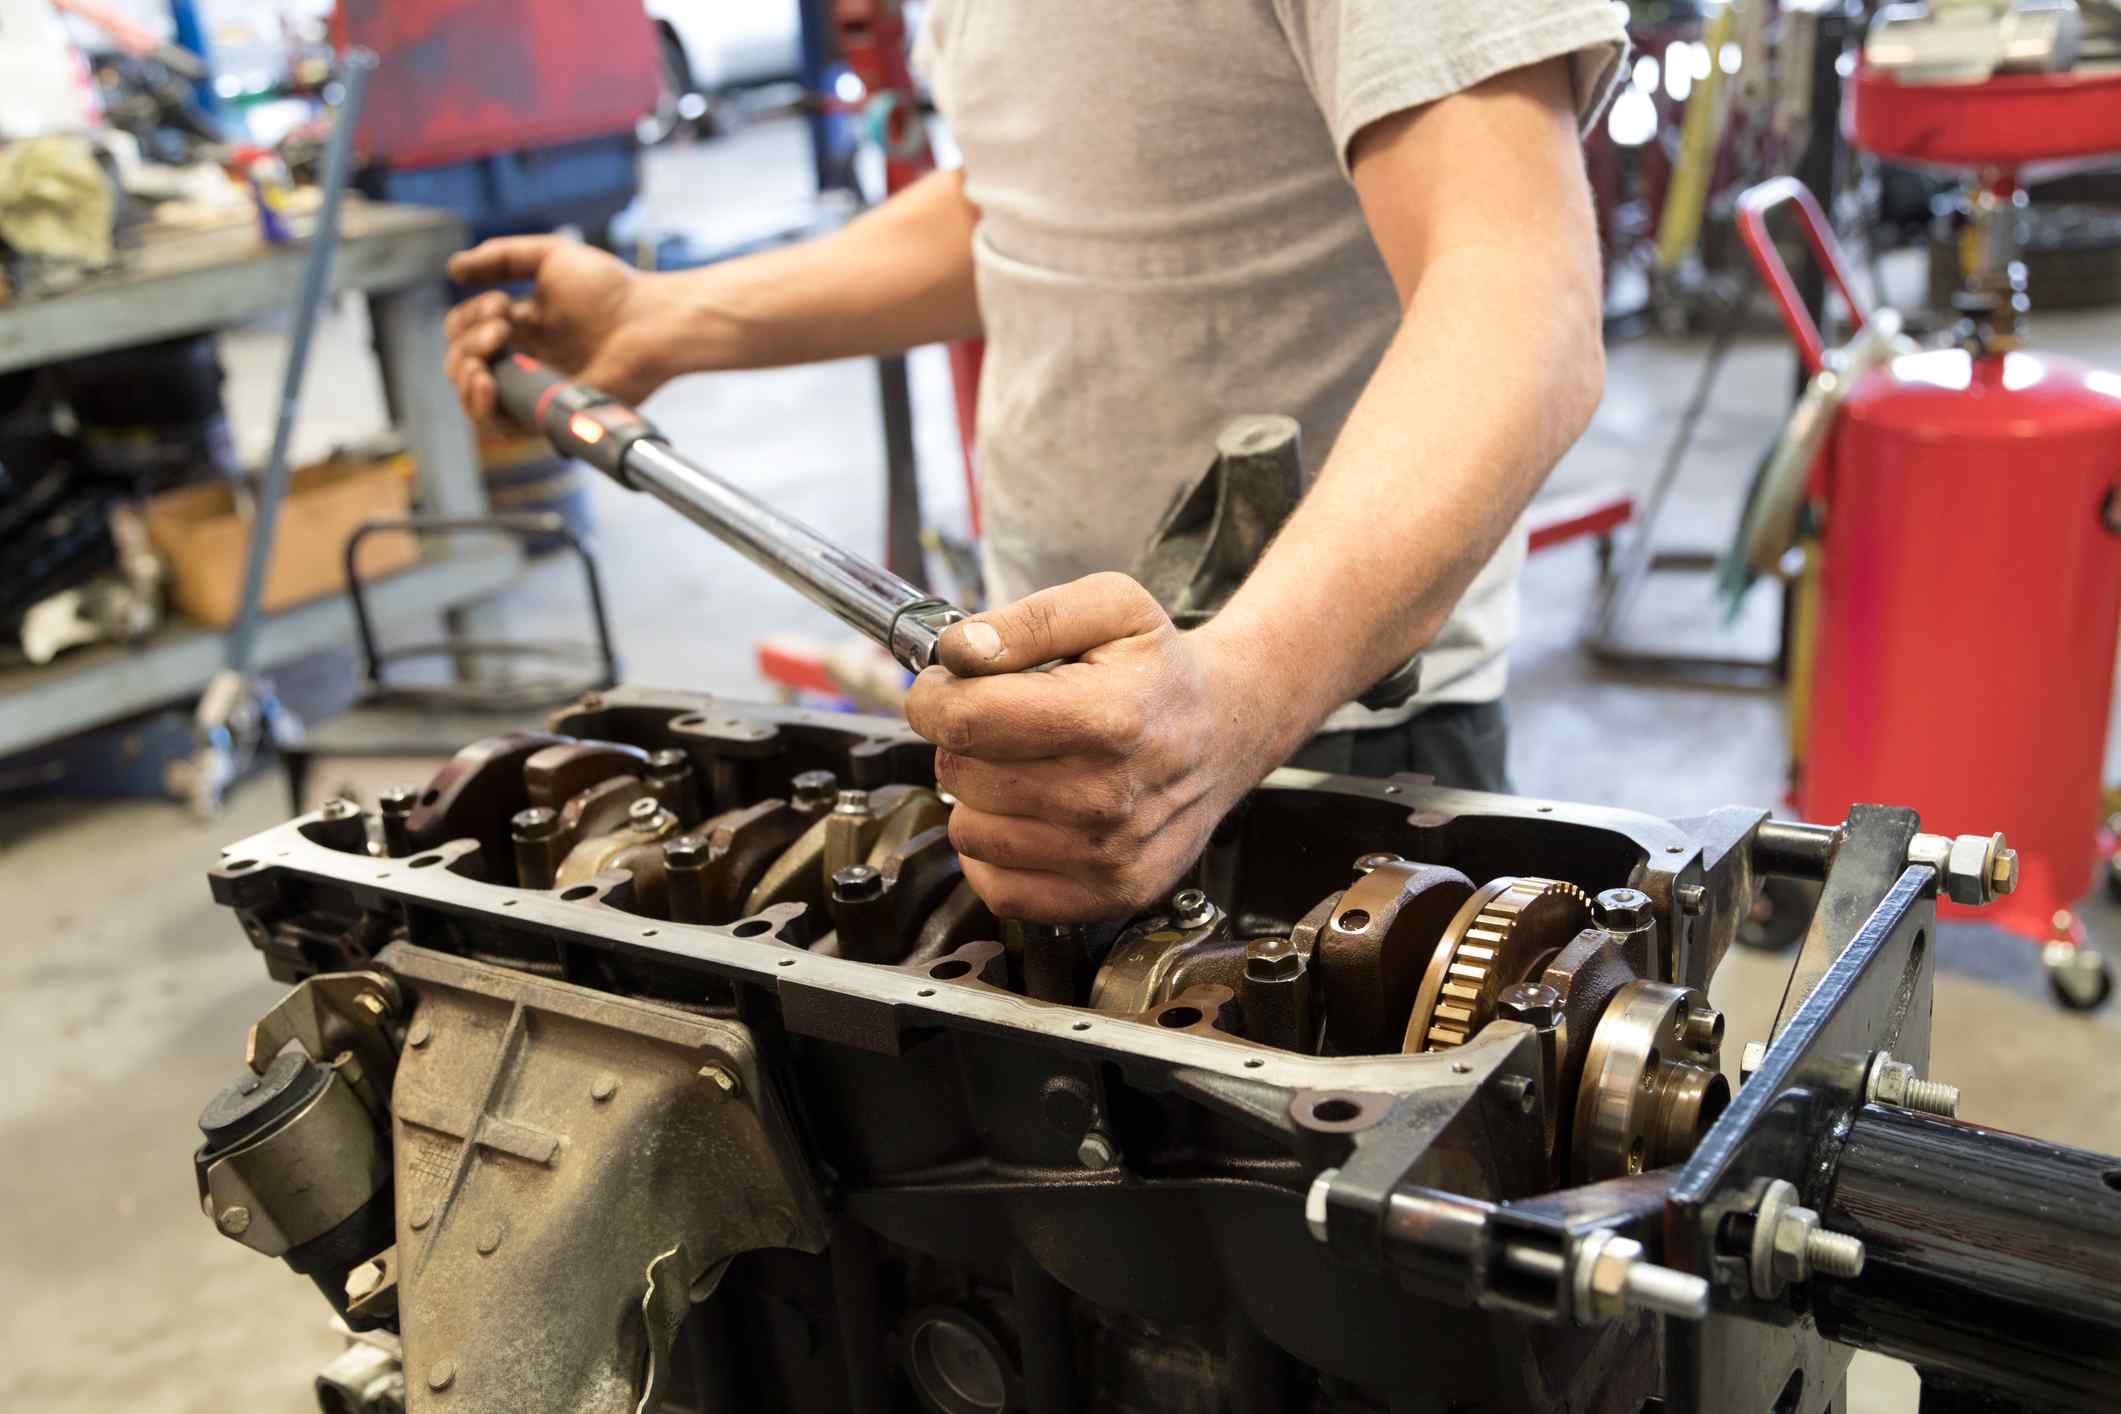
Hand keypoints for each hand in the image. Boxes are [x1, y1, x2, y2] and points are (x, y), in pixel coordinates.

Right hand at [443, 236, 667, 428]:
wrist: (648, 323)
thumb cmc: (610, 289)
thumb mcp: (550, 256)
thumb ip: (501, 257)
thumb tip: (452, 269)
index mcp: (522, 326)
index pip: (466, 331)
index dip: (469, 318)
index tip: (502, 303)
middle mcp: (524, 359)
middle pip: (462, 363)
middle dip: (467, 343)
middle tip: (501, 327)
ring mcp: (534, 389)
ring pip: (473, 396)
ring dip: (464, 373)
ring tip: (487, 356)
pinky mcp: (548, 414)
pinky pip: (500, 426)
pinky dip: (481, 406)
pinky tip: (486, 382)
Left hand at [904, 573, 1287, 921]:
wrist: (1226, 729)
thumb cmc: (1160, 670)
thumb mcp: (1111, 606)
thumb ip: (1028, 620)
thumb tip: (959, 650)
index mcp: (1107, 716)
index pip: (965, 720)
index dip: (934, 698)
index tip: (944, 689)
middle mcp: (1109, 796)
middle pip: (961, 774)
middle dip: (965, 742)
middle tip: (1004, 725)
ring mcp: (1109, 856)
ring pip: (969, 832)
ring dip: (980, 798)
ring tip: (1025, 768)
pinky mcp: (1108, 895)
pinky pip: (998, 889)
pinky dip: (997, 854)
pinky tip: (1030, 816)